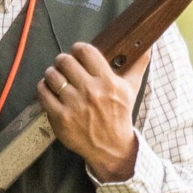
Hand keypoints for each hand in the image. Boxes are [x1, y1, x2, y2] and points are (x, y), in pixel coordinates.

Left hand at [38, 43, 138, 179]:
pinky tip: (49, 89)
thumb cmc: (120, 115)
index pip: (85, 51)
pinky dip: (43, 87)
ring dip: (51, 73)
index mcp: (107, 81)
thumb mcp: (131, 89)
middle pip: (65, 60)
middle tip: (64, 66)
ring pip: (52, 75)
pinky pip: (43, 93)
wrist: (111, 146)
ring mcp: (74, 105)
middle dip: (62, 60)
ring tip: (56, 77)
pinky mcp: (60, 117)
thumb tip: (148, 47)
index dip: (77, 49)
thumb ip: (138, 65)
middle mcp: (90, 91)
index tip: (77, 53)